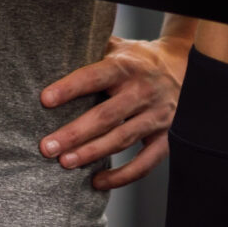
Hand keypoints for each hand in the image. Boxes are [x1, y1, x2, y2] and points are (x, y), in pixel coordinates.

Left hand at [37, 33, 189, 187]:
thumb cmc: (138, 59)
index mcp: (126, 66)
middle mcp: (142, 91)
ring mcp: (155, 116)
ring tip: (66, 163)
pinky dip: (121, 176)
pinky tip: (97, 181)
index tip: (45, 99)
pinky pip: (144, 163)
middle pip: (106, 115)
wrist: (182, 67)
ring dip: (92, 153)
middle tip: (47, 147)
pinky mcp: (165, 137)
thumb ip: (92, 51)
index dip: (70, 88)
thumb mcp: (118, 47)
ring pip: (121, 139)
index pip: (95, 77)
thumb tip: (56, 54)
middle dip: (74, 133)